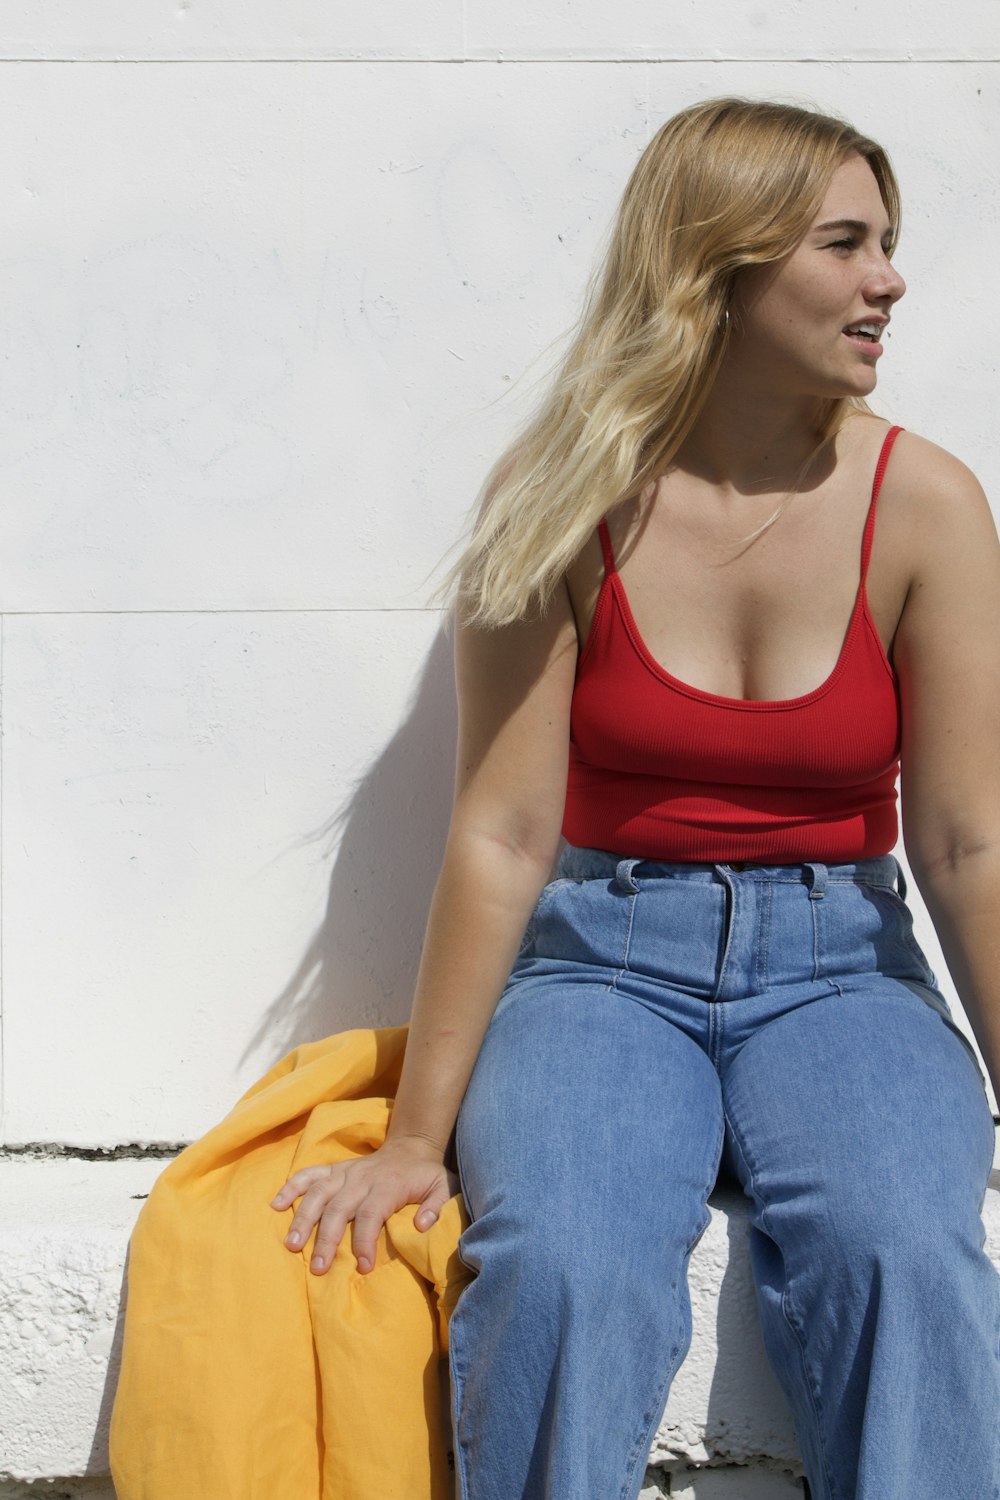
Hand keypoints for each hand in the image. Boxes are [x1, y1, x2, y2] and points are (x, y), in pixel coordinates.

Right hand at [269, 1135, 460, 1276]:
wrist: (412, 1146)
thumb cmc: (425, 1175)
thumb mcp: (442, 1187)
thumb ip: (435, 1206)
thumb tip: (421, 1225)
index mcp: (387, 1186)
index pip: (371, 1214)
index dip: (365, 1241)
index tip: (363, 1267)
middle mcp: (361, 1178)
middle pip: (339, 1208)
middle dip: (327, 1239)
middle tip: (318, 1268)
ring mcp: (345, 1173)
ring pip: (318, 1193)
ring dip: (303, 1218)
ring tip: (291, 1245)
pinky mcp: (334, 1170)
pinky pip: (308, 1174)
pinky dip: (290, 1187)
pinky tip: (276, 1205)